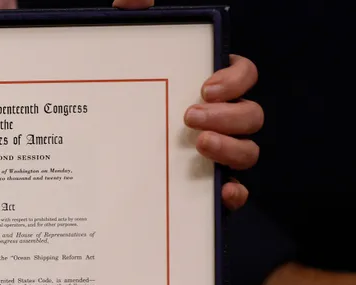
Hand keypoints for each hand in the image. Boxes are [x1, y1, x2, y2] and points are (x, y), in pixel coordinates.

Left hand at [113, 1, 261, 210]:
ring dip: (232, 149)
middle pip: (252, 115)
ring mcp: (217, 155)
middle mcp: (221, 120)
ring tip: (200, 146)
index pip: (244, 74)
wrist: (103, 157)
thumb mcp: (129, 59)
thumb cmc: (126, 98)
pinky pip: (235, 194)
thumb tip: (133, 3)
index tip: (204, 86)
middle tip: (190, 117)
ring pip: (248, 152)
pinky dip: (234, 194)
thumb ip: (136, 25)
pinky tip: (222, 192)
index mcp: (210, 88)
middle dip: (229, 115)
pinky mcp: (205, 188)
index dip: (234, 79)